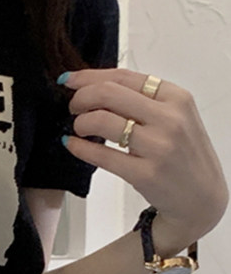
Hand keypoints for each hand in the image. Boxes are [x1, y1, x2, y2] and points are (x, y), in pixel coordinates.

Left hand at [61, 68, 228, 243]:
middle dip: (81, 98)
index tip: (70, 80)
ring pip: (101, 121)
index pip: (123, 77)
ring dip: (80, 123)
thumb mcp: (175, 117)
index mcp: (176, 97)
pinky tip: (72, 144)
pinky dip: (79, 147)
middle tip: (73, 108)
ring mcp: (158, 146)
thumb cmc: (183, 155)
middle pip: (108, 93)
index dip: (89, 77)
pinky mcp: (145, 174)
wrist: (202, 196)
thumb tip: (96, 87)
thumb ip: (143, 100)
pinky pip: (101, 155)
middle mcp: (169, 118)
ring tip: (79, 128)